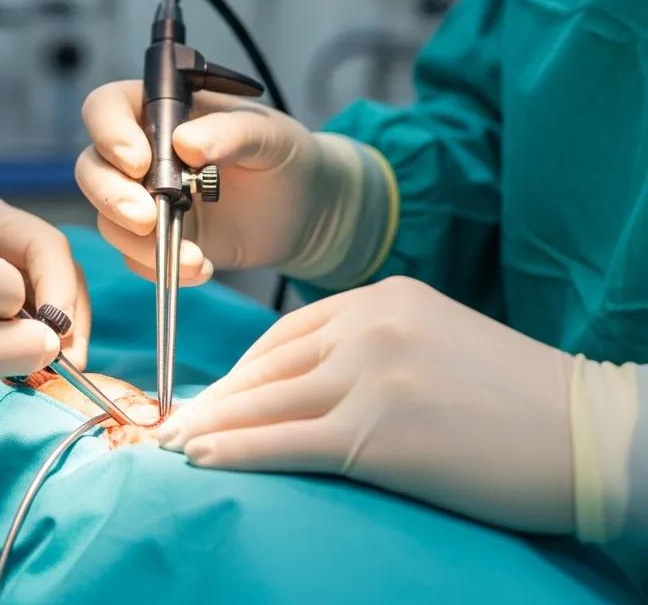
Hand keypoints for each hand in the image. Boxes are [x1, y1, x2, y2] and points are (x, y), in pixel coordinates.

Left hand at [0, 193, 90, 368]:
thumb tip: (12, 330)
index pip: (43, 244)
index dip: (58, 285)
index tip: (55, 327)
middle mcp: (7, 242)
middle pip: (62, 273)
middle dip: (71, 318)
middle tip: (67, 361)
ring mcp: (12, 273)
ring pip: (59, 301)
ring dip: (65, 338)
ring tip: (55, 373)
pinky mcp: (9, 307)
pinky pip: (41, 324)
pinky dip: (44, 350)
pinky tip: (38, 374)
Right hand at [76, 81, 373, 285]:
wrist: (305, 210)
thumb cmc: (285, 155)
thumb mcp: (268, 136)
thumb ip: (230, 133)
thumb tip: (185, 144)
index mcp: (160, 108)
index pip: (106, 108)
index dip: (109, 133)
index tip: (139, 162)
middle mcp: (140, 150)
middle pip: (91, 167)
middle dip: (111, 196)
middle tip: (148, 217)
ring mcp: (144, 197)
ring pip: (107, 217)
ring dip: (137, 241)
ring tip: (191, 255)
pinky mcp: (156, 238)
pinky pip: (133, 256)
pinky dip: (159, 268)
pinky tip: (199, 267)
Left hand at [158, 276, 575, 534]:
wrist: (588, 429)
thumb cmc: (517, 394)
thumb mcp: (434, 341)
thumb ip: (372, 346)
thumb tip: (308, 381)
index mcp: (382, 296)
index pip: (287, 333)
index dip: (242, 369)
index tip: (212, 395)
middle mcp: (370, 324)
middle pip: (269, 366)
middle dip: (215, 398)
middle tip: (167, 422)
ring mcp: (372, 373)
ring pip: (269, 401)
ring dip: (212, 425)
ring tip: (166, 445)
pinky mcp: (379, 429)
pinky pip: (289, 441)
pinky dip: (237, 450)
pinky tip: (199, 459)